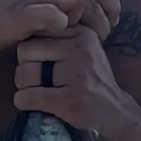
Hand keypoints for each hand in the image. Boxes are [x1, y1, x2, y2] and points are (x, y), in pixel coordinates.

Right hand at [0, 0, 119, 64]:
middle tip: (103, 35)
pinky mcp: (21, 11)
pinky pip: (56, 17)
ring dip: (84, 24)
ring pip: (78, 1)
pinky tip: (57, 40)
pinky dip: (61, 29)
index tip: (113, 19)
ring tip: (84, 41)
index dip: (106, 0)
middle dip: (101, 16)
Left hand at [13, 25, 139, 140]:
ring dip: (23, 87)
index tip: (39, 63)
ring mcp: (76, 74)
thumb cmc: (92, 81)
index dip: (31, 50)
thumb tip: (25, 29)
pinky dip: (23, 102)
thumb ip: (59, 38)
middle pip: (25, 50)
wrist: (117, 112)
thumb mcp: (83, 50)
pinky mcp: (70, 99)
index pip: (36, 30)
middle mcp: (80, 48)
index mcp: (81, 32)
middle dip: (24, 67)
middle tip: (34, 80)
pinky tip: (30, 104)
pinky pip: (29, 97)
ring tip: (36, 92)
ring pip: (24, 73)